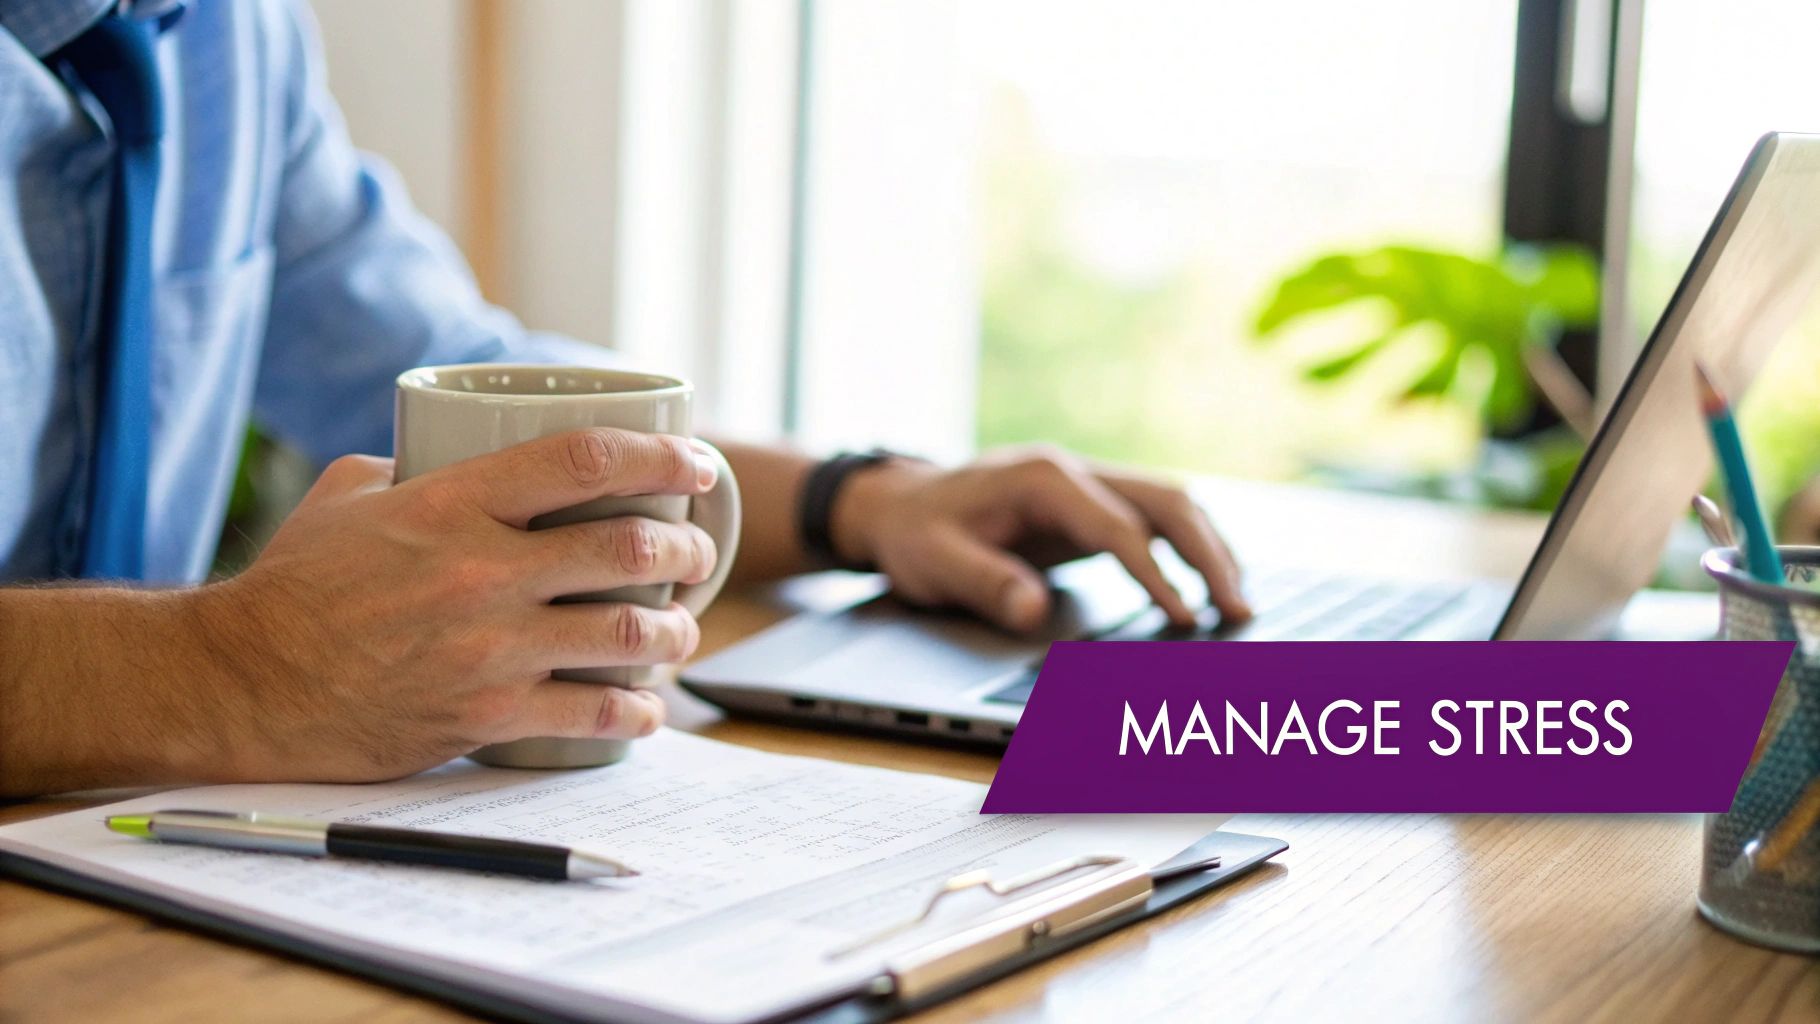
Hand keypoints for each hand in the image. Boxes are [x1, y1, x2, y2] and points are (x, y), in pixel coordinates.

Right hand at [191, 428, 719, 781]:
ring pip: (625, 633)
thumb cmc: (293, 586)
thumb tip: (468, 450)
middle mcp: (481, 571)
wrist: (243, 684)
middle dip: (684, 547)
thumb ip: (420, 467)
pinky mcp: (485, 714)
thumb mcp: (350, 496)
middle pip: (626, 549)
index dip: (659, 456)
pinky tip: (647, 704)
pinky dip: (636, 708)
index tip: (694, 464)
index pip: (584, 460)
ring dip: (674, 630)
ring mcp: (489, 648)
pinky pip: (591, 712)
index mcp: (452, 503)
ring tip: (682, 628)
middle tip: (697, 550)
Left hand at [829, 445, 1249, 631]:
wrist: (900, 504)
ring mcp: (1086, 484)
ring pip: (1171, 504)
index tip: (1184, 618)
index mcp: (1042, 478)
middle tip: (1239, 610)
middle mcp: (1074, 472)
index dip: (1156, 574)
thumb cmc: (916, 532)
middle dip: (1209, 555)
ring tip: (1239, 603)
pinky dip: (1190, 547)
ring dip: (1210, 548)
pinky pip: (1155, 519)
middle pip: (1166, 500)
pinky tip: (1209, 583)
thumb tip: (1032, 610)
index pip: (1119, 526)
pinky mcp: (1090, 506)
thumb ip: (985, 583)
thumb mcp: (934, 561)